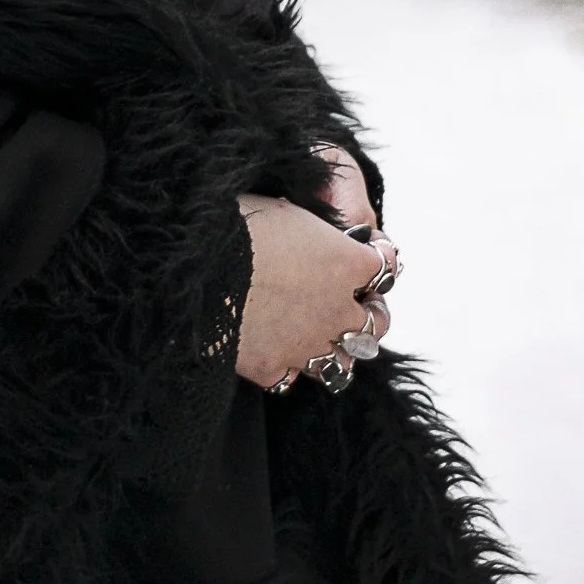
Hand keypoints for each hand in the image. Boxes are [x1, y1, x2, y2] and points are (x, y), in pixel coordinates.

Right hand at [234, 148, 394, 392]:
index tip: (372, 251)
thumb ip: (309, 225)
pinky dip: (287, 366)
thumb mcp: (282, 206)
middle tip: (357, 304)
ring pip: (341, 362)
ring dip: (335, 349)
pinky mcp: (273, 367)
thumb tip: (307, 228)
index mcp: (346, 262)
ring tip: (320, 337)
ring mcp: (307, 344)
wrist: (197, 268)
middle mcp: (336, 309)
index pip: (386, 265)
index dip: (380, 257)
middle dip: (370, 314)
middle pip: (376, 323)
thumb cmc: (237, 225)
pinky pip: (291, 377)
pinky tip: (276, 352)